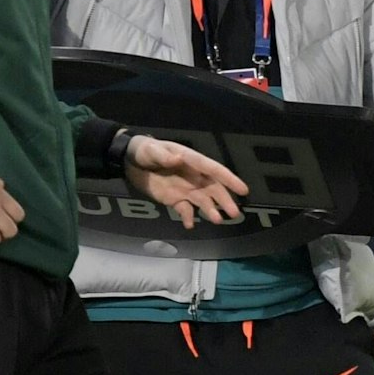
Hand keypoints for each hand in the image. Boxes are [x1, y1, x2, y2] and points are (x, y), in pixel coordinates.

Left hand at [123, 137, 246, 229]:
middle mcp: (194, 177)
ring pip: (204, 201)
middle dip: (225, 200)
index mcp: (191, 161)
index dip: (229, 179)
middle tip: (234, 213)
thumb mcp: (151, 150)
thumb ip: (163, 155)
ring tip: (217, 220)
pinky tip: (189, 225)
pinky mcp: (175, 199)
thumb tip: (177, 159)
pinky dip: (188, 217)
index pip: (214, 170)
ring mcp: (186, 189)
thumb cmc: (145, 150)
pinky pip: (186, 210)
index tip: (243, 190)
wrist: (130, 161)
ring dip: (211, 211)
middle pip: (214, 189)